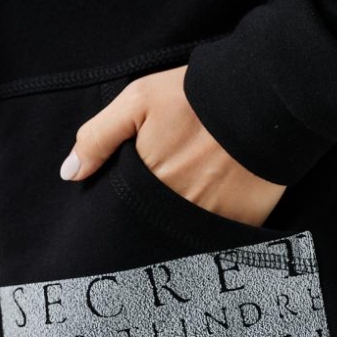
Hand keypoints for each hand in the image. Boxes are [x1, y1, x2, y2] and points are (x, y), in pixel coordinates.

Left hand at [59, 65, 285, 227]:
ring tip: (195, 196)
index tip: (132, 195)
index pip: (122, 212)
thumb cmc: (197, 96)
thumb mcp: (137, 100)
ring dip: (182, 226)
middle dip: (151, 219)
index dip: (124, 205)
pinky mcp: (242, 225)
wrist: (266, 96)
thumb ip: (98, 138)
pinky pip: (221, 240)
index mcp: (146, 184)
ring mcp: (209, 221)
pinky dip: (216, 231)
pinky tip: (220, 207)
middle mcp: (175, 210)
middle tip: (166, 195)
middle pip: (151, 228)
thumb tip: (69, 174)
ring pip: (184, 237)